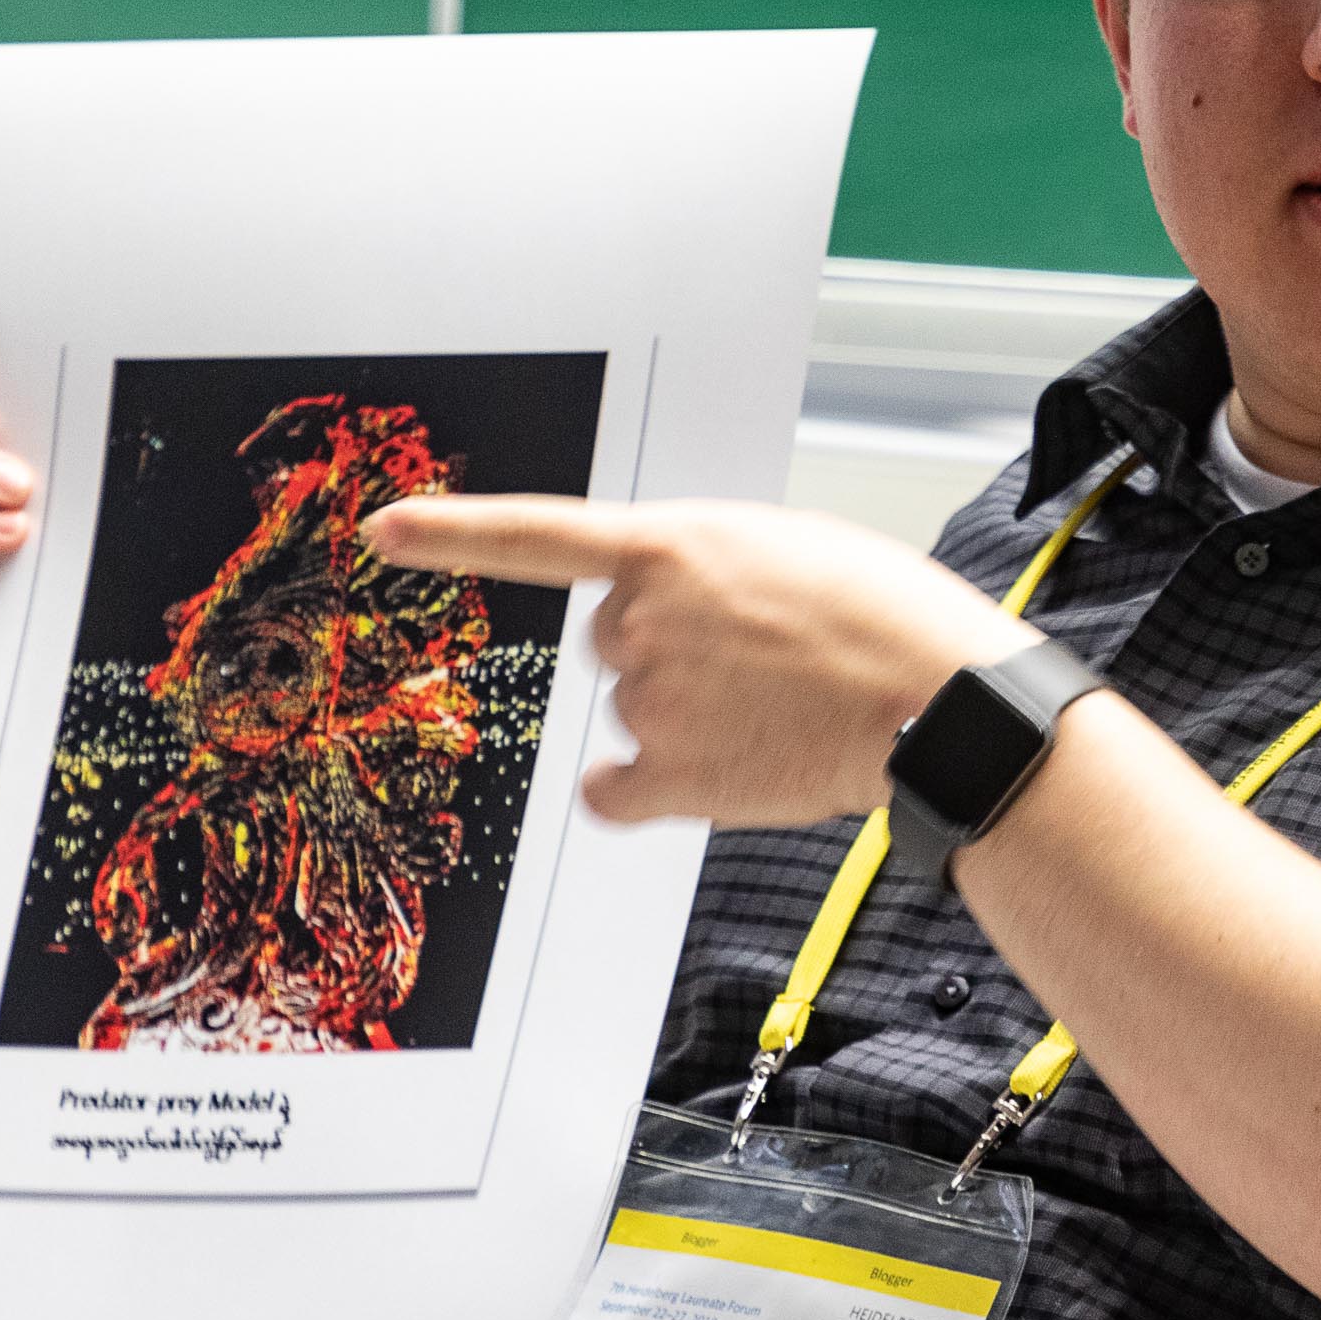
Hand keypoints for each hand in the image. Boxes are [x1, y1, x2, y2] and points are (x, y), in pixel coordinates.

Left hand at [361, 496, 1027, 829]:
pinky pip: (616, 789)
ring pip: (635, 708)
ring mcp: (650, 704)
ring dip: (688, 710)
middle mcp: (642, 622)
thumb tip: (677, 612)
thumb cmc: (884, 615)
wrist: (936, 699)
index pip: (536, 535)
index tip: (384, 529)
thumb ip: (707, 567)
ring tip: (777, 706)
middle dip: (667, 645)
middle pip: (612, 639)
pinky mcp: (669, 779)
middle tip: (757, 656)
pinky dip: (644, 790)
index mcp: (671, 546)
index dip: (451, 533)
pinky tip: (711, 774)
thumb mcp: (788, 546)